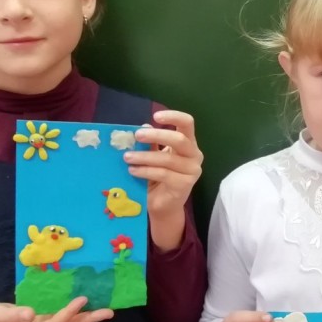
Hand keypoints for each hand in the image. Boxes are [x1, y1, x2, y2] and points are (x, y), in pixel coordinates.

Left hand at [126, 110, 203, 250]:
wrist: (162, 206)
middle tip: (136, 136)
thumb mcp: (152, 157)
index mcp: (188, 143)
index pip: (187, 123)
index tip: (155, 116)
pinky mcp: (185, 185)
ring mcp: (192, 171)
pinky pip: (163, 174)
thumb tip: (142, 127)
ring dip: (144, 157)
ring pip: (168, 159)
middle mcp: (194, 155)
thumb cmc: (157, 178)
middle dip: (156, 135)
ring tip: (127, 158)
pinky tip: (133, 171)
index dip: (173, 116)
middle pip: (179, 139)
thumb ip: (150, 144)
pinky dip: (145, 171)